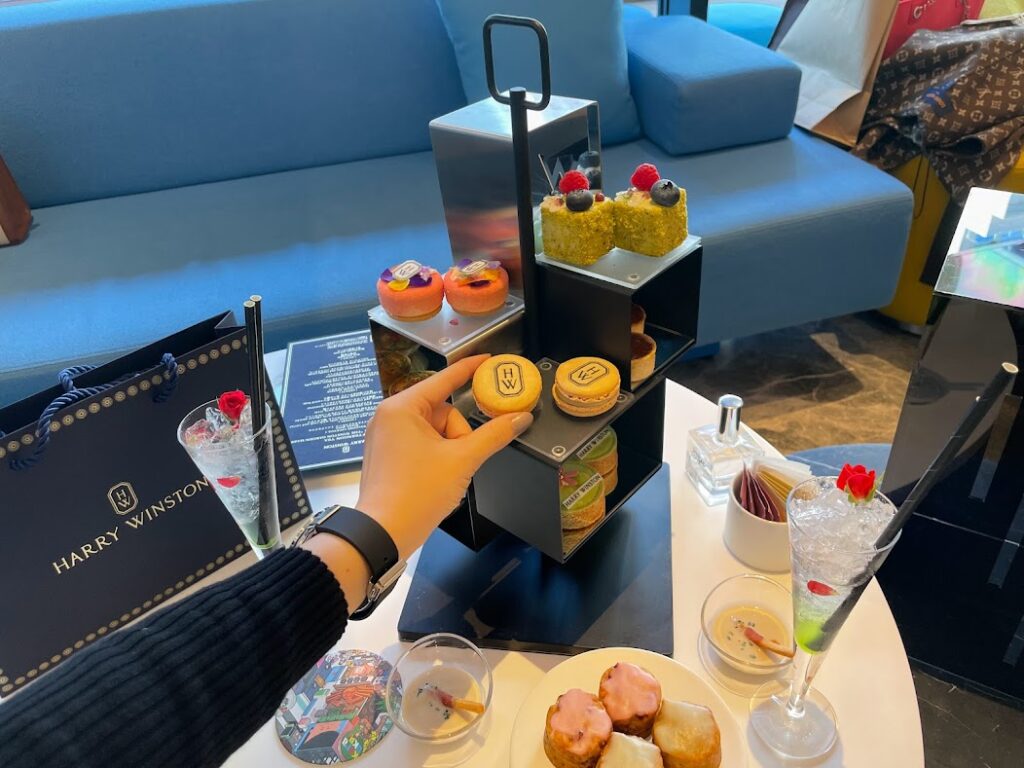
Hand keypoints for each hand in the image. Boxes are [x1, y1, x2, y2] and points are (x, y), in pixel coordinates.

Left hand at [356, 354, 532, 559]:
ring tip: (445, 476)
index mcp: (402, 408)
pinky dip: (436, 458)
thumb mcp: (462, 461)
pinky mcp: (386, 456)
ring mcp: (385, 437)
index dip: (469, 368)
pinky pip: (421, 445)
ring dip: (449, 450)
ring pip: (434, 431)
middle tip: (461, 459)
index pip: (444, 379)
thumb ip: (494, 435)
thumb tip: (520, 418)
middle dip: (459, 435)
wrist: (383, 533)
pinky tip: (436, 479)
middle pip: (443, 412)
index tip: (488, 359)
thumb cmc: (416, 493)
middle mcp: (389, 417)